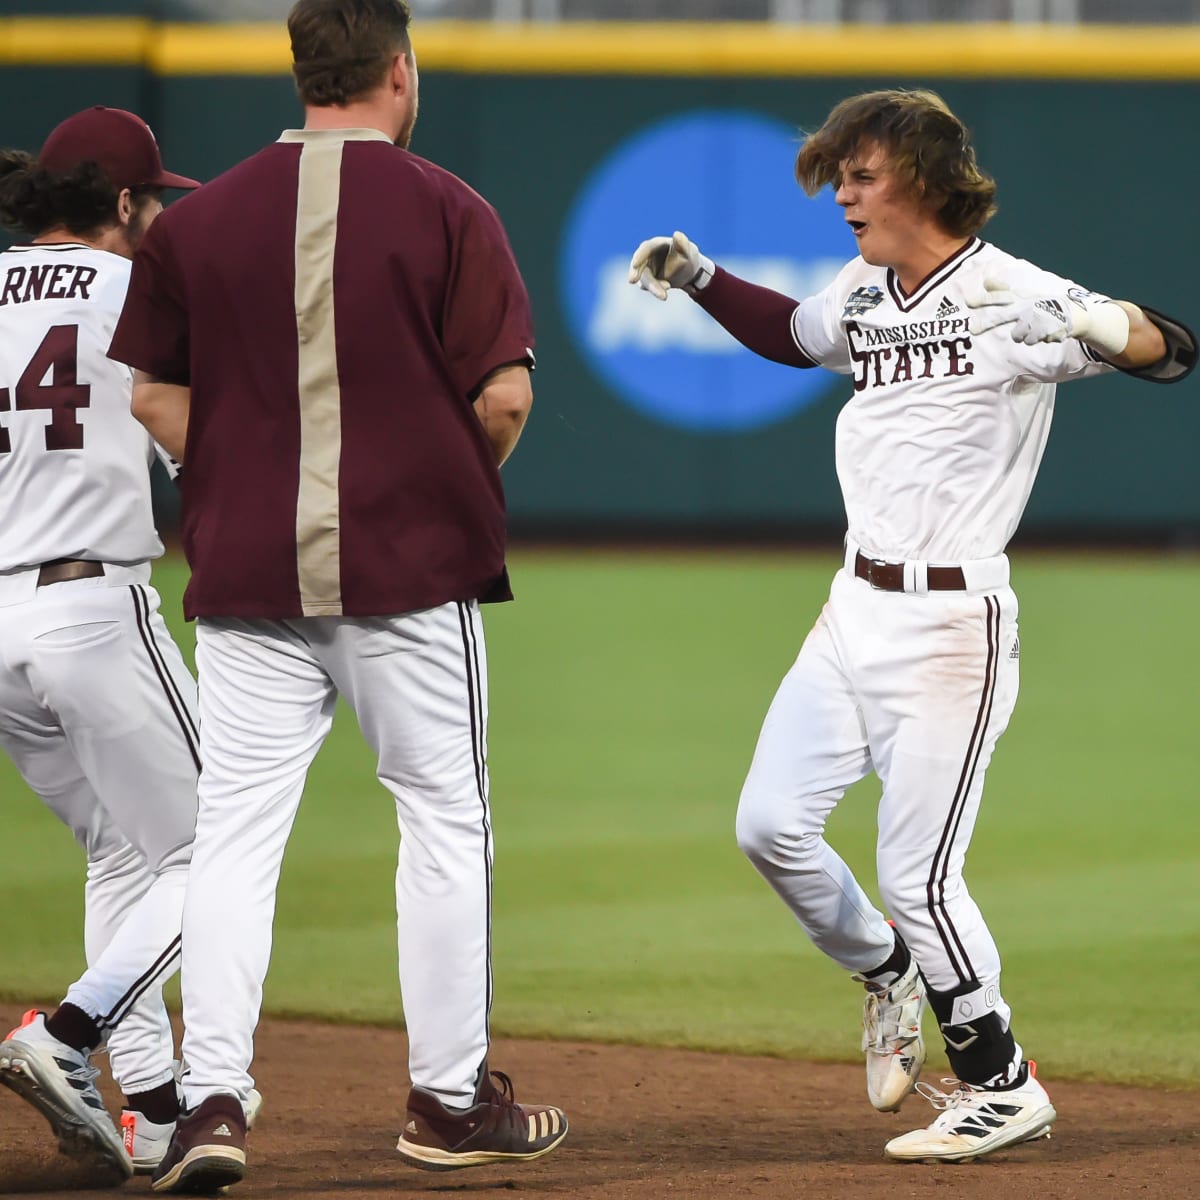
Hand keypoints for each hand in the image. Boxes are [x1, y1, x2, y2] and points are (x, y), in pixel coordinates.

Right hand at [627, 230, 713, 300]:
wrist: (689, 272)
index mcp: (655, 245)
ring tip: (664, 296)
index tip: (634, 264)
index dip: (639, 255)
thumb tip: (677, 234)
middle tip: (631, 281)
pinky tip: (664, 294)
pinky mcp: (648, 281)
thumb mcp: (688, 251)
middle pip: (640, 265)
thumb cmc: (688, 257)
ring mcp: (646, 269)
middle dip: (637, 274)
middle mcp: (647, 256)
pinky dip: (656, 291)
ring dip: (652, 287)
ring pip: (644, 279)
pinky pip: (649, 287)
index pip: (645, 248)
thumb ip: (682, 244)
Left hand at [966, 277, 1129, 354]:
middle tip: (971, 329)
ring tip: (1036, 327)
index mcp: (1023, 297)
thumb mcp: (1025, 295)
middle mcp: (1027, 307)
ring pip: (1017, 335)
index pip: (1001, 296)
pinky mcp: (1045, 331)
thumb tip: (987, 279)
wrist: (1075, 315)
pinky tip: (1046, 331)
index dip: (985, 298)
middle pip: (1001, 317)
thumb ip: (1005, 290)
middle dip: (985, 323)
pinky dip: (1037, 338)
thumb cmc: (1044, 304)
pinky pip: (1031, 340)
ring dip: (1024, 334)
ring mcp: (1036, 320)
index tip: (967, 300)